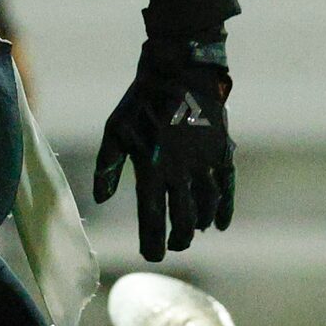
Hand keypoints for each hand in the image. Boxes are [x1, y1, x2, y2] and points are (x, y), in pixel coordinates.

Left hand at [93, 37, 234, 260]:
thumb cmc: (141, 101)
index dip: (152, 241)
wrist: (179, 71)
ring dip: (199, 224)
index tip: (152, 255)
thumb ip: (107, 167)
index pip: (153, 218)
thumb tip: (99, 200)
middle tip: (174, 246)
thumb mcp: (115, 131)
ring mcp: (204, 163)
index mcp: (151, 169)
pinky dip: (224, 207)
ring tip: (193, 233)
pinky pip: (226, 187)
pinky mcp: (221, 152)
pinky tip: (220, 224)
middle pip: (183, 219)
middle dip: (178, 239)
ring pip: (205, 206)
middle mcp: (180, 172)